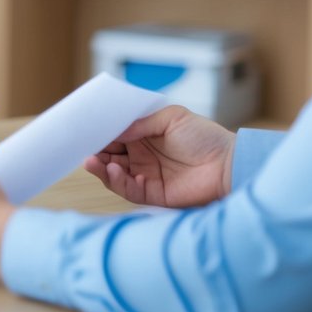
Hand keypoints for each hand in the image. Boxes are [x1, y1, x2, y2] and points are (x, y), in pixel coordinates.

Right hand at [84, 105, 235, 207]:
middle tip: (83, 147)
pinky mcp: (151, 194)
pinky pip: (127, 190)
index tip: (86, 130)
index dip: (101, 133)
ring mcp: (145, 175)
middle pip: (110, 154)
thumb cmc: (204, 137)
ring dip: (100, 168)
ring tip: (92, 161)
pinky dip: (117, 182)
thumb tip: (116, 130)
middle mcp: (141, 156)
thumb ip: (142, 123)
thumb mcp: (172, 118)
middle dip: (95, 151)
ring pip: (113, 173)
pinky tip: (114, 172)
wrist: (228, 165)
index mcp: (144, 136)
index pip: (116, 135)